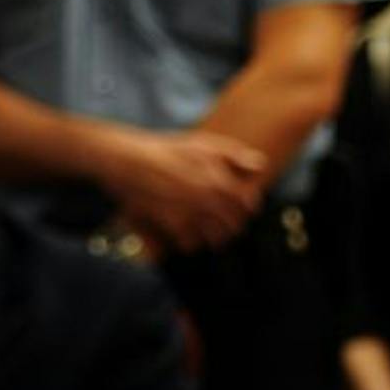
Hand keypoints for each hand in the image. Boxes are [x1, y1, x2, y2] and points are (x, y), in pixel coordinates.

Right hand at [99, 125, 265, 251]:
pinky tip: (189, 235)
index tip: (242, 206)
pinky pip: (190, 244)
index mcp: (222, 181)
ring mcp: (192, 215)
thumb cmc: (168, 151)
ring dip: (216, 237)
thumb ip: (237, 156)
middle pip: (235, 225)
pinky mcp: (171, 225)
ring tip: (211, 232)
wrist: (128, 160)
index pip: (249, 204)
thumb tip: (261, 166)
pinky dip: (192, 242)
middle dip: (233, 224)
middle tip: (227, 222)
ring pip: (216, 239)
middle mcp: (210, 201)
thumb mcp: (205, 144)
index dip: (248, 206)